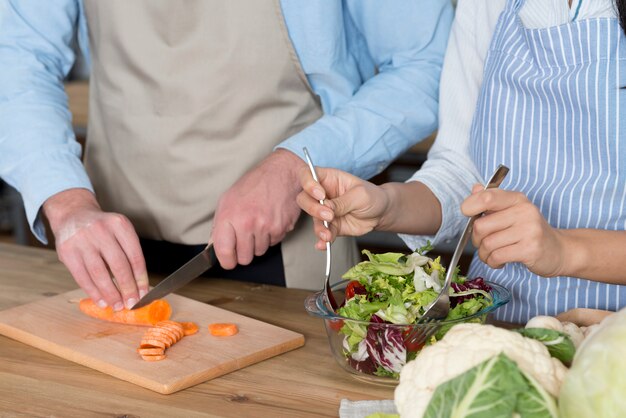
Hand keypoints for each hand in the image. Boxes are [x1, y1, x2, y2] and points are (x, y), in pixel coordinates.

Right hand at [44, 189, 148, 309]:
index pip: (135, 256)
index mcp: (119, 224)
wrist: (73, 215)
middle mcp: (101, 230)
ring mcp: (82, 240)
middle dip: (127, 288)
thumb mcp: (119, 231)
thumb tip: (139, 286)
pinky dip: (93, 292)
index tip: (144, 293)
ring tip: (118, 305)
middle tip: (132, 303)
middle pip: (118, 265)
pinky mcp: (67, 252)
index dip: (141, 278)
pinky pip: (82, 277)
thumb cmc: (102, 228)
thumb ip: (129, 253)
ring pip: (99, 274)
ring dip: (110, 293)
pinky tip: (101, 301)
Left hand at [211, 149, 303, 268]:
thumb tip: (214, 245)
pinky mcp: (281, 228)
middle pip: (244, 258)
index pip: (224, 252)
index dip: (226, 260)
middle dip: (245, 252)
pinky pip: (273, 243)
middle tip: (246, 238)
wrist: (282, 173)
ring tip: (260, 223)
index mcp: (229, 216)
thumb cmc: (254, 184)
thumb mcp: (229, 199)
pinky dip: (272, 236)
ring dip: (259, 242)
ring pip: (259, 252)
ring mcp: (265, 227)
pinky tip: (271, 220)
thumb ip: (220, 224)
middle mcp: (247, 223)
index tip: (229, 260)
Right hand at [297, 166, 389, 249]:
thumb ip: (342, 202)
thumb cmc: (372, 196)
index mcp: (328, 178)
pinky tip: (323, 245)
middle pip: (304, 198)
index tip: (320, 194)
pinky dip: (322, 240)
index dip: (308, 183)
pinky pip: (322, 233)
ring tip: (328, 234)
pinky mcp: (329, 225)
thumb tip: (326, 210)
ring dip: (318, 227)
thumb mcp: (360, 195)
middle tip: (329, 215)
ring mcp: (324, 210)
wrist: (381, 214)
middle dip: (312, 208)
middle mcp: (322, 194)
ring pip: (312, 218)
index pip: (307, 174)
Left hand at [461, 185, 565, 276]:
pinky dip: (492, 262)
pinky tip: (499, 261)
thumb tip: (474, 188)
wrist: (559, 250)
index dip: (470, 206)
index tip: (468, 214)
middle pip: (480, 226)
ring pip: (487, 244)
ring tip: (492, 254)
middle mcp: (524, 211)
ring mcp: (529, 230)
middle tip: (484, 243)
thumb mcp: (512, 211)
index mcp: (517, 199)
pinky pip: (496, 257)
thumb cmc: (529, 231)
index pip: (486, 197)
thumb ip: (492, 200)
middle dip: (476, 239)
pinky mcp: (530, 249)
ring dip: (484, 254)